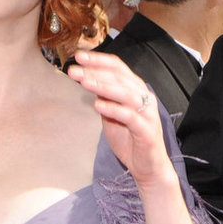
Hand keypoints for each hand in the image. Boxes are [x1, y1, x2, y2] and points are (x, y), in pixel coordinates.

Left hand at [67, 51, 174, 188]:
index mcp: (135, 90)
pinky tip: (98, 105)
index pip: (117, 67)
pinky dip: (114, 109)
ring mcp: (147, 113)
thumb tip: (88, 78)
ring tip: (84, 82)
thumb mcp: (112, 113)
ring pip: (126, 93)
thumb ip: (104, 96)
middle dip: (95, 71)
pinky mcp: (147, 131)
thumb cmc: (130, 139)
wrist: (147, 167)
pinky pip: (130, 116)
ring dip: (104, 86)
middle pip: (120, 77)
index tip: (78, 56)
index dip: (98, 60)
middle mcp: (143, 97)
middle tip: (75, 69)